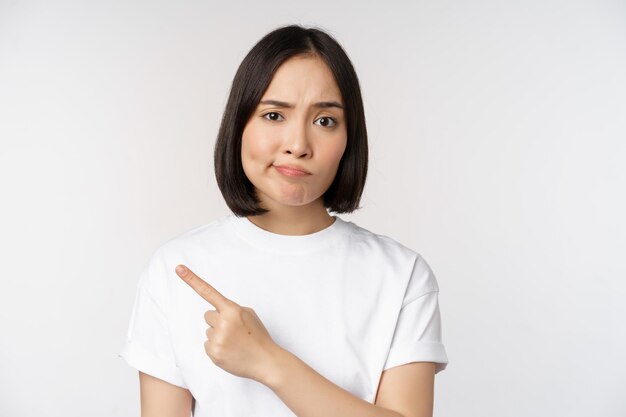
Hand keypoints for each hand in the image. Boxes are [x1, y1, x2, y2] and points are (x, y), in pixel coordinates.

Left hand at [175, 264, 279, 383]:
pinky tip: (229, 351)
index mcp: (232, 309)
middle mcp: (223, 322)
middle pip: (208, 315)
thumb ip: (231, 309)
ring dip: (218, 335)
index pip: (208, 292)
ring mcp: (217, 338)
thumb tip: (217, 312)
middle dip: (218, 321)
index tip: (179, 268)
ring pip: (208, 331)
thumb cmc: (258, 336)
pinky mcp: (213, 353)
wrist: (265, 361)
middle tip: (234, 331)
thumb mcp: (248, 315)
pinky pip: (207, 344)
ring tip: (234, 342)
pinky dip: (216, 347)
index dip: (192, 279)